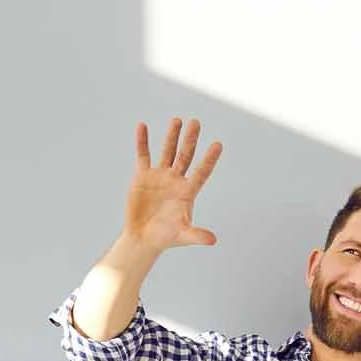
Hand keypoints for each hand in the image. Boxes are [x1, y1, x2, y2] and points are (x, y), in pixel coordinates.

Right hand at [124, 117, 221, 255]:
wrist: (144, 237)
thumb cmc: (166, 238)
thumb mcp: (183, 236)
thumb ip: (197, 235)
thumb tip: (213, 240)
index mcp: (188, 191)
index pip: (202, 172)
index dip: (209, 159)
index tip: (218, 145)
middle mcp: (176, 180)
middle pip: (185, 156)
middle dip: (190, 140)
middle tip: (196, 122)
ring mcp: (160, 176)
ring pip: (168, 151)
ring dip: (172, 136)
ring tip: (177, 120)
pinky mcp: (143, 175)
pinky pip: (143, 155)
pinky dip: (142, 141)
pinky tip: (142, 126)